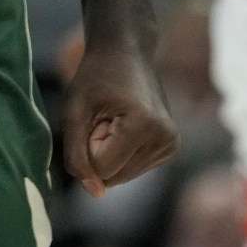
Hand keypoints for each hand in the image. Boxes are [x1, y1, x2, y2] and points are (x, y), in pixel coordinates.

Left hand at [60, 35, 178, 198]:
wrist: (126, 53)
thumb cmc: (95, 78)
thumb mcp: (74, 112)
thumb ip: (76, 155)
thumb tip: (96, 194)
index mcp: (145, 126)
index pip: (101, 169)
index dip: (89, 143)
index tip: (97, 115)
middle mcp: (166, 139)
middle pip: (113, 176)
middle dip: (100, 151)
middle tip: (106, 117)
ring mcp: (172, 145)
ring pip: (121, 176)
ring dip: (110, 152)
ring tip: (115, 119)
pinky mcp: (171, 148)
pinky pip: (132, 169)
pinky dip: (122, 153)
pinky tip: (126, 125)